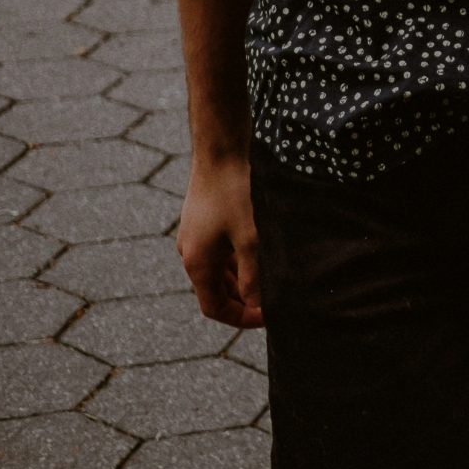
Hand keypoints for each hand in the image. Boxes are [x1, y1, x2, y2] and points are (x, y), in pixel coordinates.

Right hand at [179, 153, 262, 328]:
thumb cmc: (236, 193)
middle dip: (244, 301)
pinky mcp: (205, 222)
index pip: (214, 308)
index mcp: (197, 263)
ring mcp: (197, 237)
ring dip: (243, 281)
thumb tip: (258, 304)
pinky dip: (240, 261)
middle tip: (276, 301)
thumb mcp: (251, 238)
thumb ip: (253, 275)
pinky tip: (263, 254)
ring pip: (220, 272)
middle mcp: (191, 253)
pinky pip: (222, 252)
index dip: (241, 318)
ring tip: (274, 280)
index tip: (270, 317)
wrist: (220, 151)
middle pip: (216, 292)